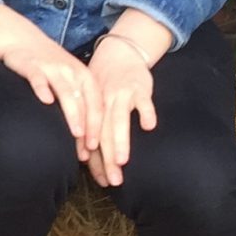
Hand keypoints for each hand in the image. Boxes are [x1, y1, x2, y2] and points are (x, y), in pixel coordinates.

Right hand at [0, 30, 101, 156]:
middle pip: (84, 101)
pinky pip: (38, 78)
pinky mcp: (32, 65)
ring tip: (76, 132)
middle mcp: (71, 71)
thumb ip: (78, 100)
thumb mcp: (68, 78)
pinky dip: (43, 89)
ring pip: (66, 92)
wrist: (20, 38)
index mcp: (83, 75)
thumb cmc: (47, 65)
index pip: (96, 103)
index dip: (99, 125)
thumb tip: (85, 135)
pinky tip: (45, 101)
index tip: (98, 146)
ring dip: (73, 113)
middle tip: (90, 146)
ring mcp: (51, 67)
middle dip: (89, 125)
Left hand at [83, 28, 162, 187]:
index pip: (92, 140)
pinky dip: (146, 111)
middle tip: (113, 181)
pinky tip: (148, 126)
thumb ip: (94, 128)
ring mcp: (121, 95)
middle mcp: (104, 104)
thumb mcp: (94, 103)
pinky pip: (143, 100)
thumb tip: (87, 159)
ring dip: (120, 140)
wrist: (119, 53)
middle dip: (108, 159)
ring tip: (122, 161)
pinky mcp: (139, 88)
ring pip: (119, 120)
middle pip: (104, 135)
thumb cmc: (104, 85)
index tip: (101, 182)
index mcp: (92, 110)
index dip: (96, 160)